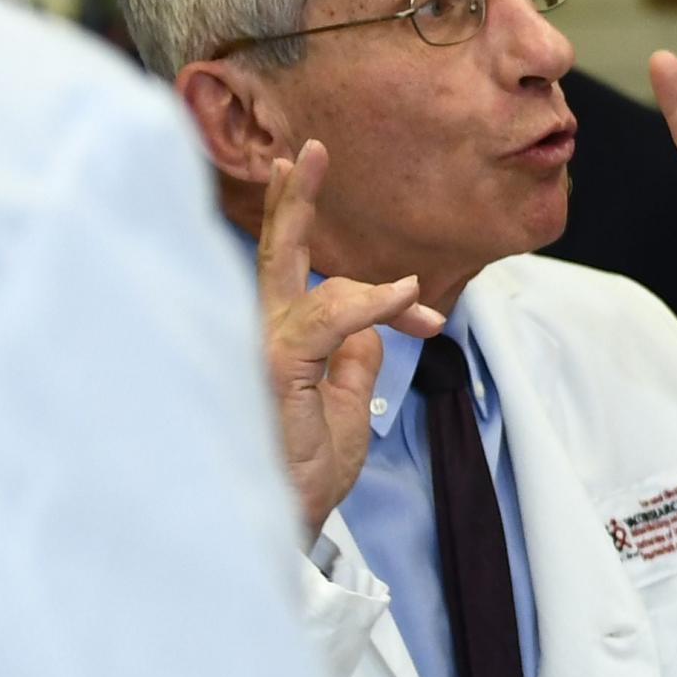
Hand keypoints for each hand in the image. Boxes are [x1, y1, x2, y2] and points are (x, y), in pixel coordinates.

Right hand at [258, 142, 442, 539]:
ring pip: (317, 288)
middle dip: (294, 202)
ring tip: (416, 302)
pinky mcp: (274, 369)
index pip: (294, 273)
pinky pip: (326, 319)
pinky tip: (403, 300)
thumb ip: (356, 360)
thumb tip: (375, 326)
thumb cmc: (304, 473)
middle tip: (310, 152)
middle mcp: (260, 337)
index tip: (407, 288)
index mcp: (280, 342)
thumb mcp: (349, 407)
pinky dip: (369, 303)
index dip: (337, 251)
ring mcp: (261, 352)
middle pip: (277, 255)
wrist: (283, 524)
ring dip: (376, 293)